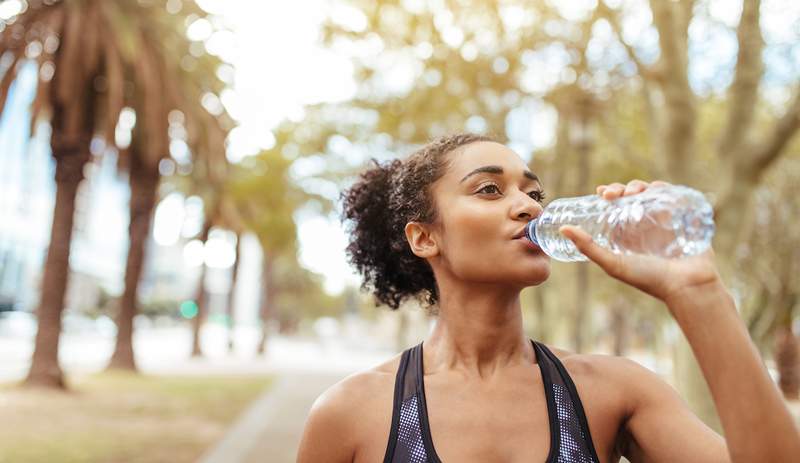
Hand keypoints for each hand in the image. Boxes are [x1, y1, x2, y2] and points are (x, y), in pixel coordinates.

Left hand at [558, 180, 723, 303]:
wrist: (686, 286)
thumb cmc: (648, 278)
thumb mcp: (613, 263)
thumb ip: (588, 248)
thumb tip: (563, 228)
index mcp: (626, 233)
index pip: (614, 207)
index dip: (608, 194)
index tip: (601, 193)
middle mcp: (643, 225)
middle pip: (630, 196)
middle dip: (621, 188)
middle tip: (615, 194)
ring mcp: (663, 219)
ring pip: (649, 192)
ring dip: (639, 185)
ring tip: (633, 192)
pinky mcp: (682, 216)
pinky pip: (673, 195)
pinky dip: (663, 187)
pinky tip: (654, 188)